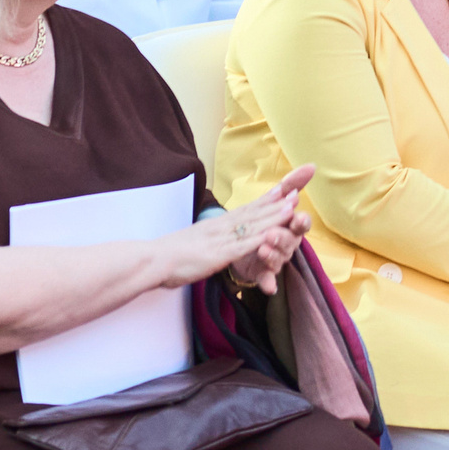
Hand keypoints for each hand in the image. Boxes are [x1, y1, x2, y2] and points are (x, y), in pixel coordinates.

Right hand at [171, 166, 313, 293]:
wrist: (152, 259)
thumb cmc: (167, 255)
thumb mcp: (191, 242)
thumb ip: (204, 240)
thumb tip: (208, 240)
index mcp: (214, 225)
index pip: (244, 210)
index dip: (264, 200)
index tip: (281, 190)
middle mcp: (219, 227)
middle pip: (252, 213)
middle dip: (276, 203)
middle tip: (296, 191)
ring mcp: (220, 239)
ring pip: (252, 226)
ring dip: (274, 216)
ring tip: (293, 205)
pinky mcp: (219, 254)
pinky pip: (244, 245)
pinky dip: (262, 237)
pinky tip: (275, 233)